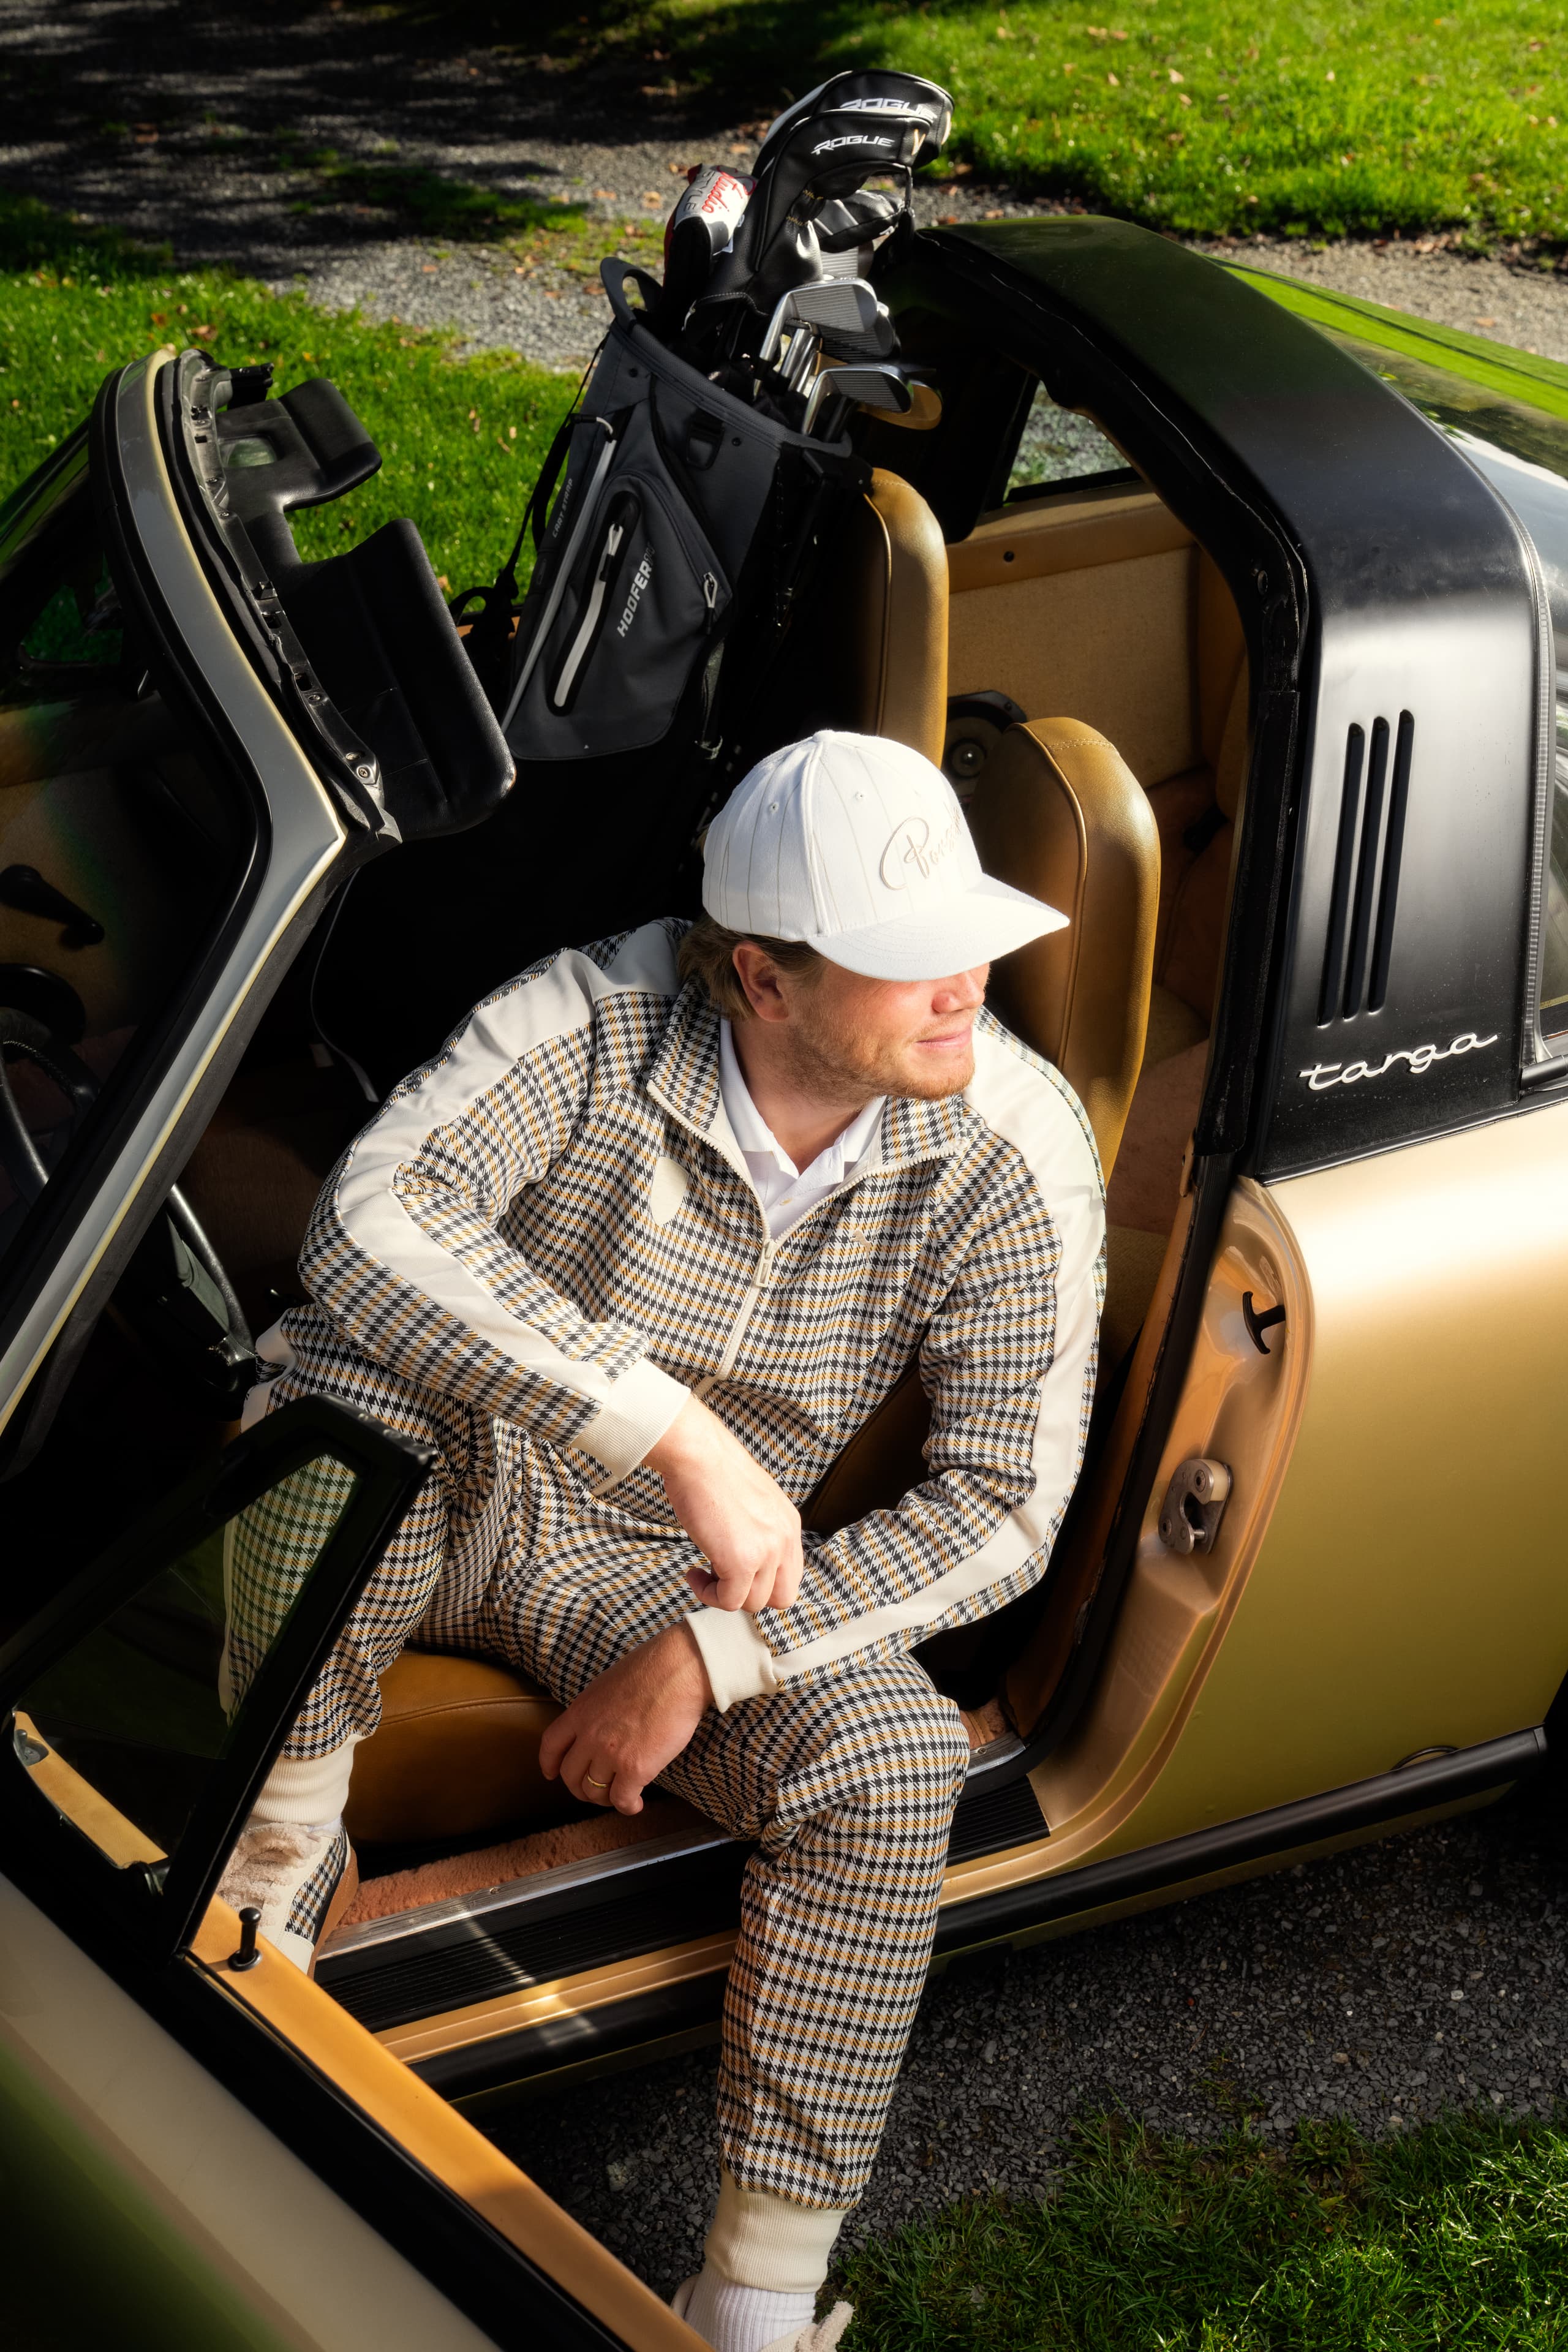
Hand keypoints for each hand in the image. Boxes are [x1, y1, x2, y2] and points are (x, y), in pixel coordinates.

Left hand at [538, 1622, 710, 1813]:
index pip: (551, 1745)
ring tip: (619, 1795)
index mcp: (581, 1711)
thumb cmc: (653, 1670)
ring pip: (594, 1791)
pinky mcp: (635, 1769)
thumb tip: (603, 1725)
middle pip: (571, 1775)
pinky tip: (636, 1804)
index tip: (551, 1774)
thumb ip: (597, 1709)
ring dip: (605, 1799)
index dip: (549, 1764)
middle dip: (581, 1788)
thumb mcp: (608, 1685)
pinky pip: (621, 1799)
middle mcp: (589, 1735)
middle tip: (595, 1790)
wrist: (678, 1671)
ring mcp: (610, 1754)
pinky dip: (627, 1807)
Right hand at [645, 1393, 802, 1613]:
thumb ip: (758, 1530)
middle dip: (749, 1595)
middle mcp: (785, 1539)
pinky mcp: (742, 1561)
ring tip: (702, 1571)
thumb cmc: (712, 1471)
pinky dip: (707, 1594)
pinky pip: (729, 1601)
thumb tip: (742, 1556)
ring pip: (753, 1603)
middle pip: (781, 1598)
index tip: (734, 1571)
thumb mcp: (751, 1502)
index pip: (790, 1576)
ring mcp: (767, 1551)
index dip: (761, 1582)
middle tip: (721, 1578)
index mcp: (789, 1524)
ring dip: (723, 1594)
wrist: (697, 1454)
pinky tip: (693, 1572)